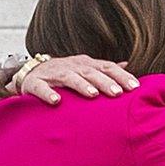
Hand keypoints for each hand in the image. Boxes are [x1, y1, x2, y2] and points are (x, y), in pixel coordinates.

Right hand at [20, 55, 138, 103]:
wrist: (29, 73)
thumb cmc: (63, 74)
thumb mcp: (84, 70)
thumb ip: (104, 69)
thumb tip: (127, 65)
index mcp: (85, 64)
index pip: (107, 67)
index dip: (121, 76)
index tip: (135, 87)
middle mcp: (71, 66)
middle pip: (91, 72)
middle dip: (105, 82)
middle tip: (118, 93)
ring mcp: (53, 74)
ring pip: (69, 77)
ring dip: (81, 85)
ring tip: (92, 94)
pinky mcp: (34, 83)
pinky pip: (41, 88)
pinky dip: (48, 93)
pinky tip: (56, 101)